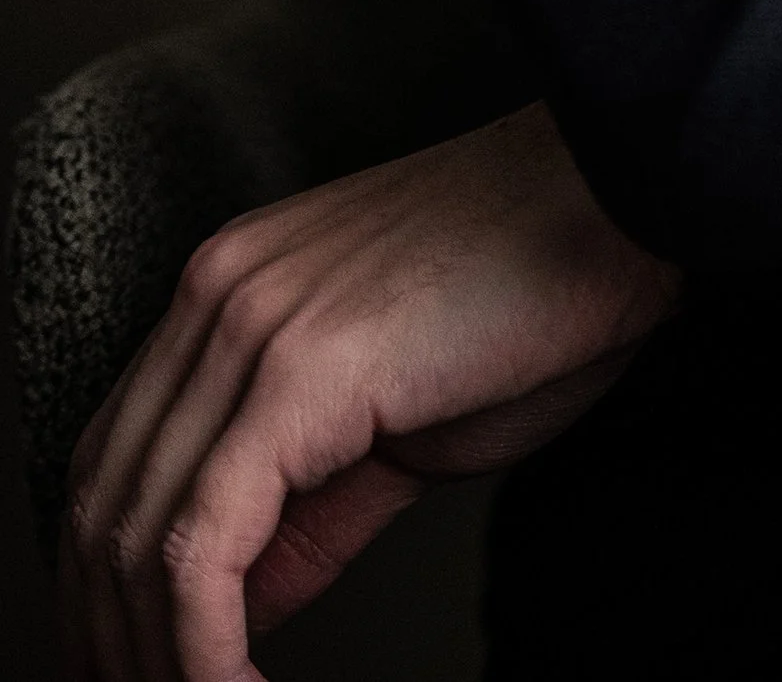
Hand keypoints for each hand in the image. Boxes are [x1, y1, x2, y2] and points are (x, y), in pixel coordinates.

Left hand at [59, 100, 679, 681]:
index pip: (116, 457)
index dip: (104, 583)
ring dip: (153, 656)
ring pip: (140, 534)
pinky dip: (200, 646)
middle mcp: (220, 291)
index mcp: (234, 285)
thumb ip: (308, 506)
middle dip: (110, 634)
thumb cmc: (547, 289)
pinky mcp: (295, 372)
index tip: (129, 662)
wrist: (627, 197)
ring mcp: (250, 323)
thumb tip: (241, 602)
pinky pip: (203, 545)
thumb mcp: (403, 421)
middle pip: (104, 500)